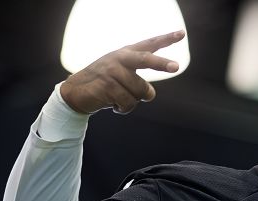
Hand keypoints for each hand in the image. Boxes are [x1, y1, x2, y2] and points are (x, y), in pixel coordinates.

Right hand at [60, 30, 183, 114]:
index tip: (181, 34)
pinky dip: (123, 109)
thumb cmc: (104, 84)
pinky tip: (113, 105)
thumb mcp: (121, 76)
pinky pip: (128, 103)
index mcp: (126, 54)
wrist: (76, 91)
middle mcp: (120, 58)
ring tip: (119, 98)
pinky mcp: (107, 85)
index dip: (166, 39)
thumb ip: (138, 81)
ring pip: (140, 91)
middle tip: (176, 66)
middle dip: (161, 63)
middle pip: (146, 60)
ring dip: (133, 101)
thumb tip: (150, 94)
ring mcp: (112, 70)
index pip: (149, 44)